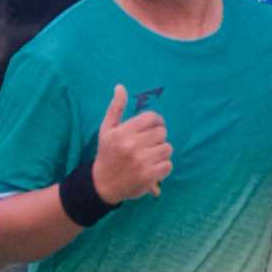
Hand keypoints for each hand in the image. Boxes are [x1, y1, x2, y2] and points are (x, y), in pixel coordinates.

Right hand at [92, 84, 172, 204]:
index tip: (152, 127)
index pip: (152, 118)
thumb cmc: (107, 153)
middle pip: (162, 132)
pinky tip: (152, 167)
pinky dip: (163, 166)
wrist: (102, 184)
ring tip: (151, 155)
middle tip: (149, 143)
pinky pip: (168, 164)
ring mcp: (142, 162)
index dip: (156, 121)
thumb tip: (121, 86)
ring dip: (161, 151)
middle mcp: (133, 145)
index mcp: (123, 132)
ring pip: (167, 148)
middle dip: (157, 137)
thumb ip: (116, 108)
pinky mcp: (149, 177)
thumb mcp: (107, 129)